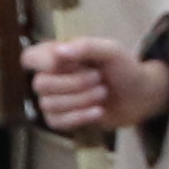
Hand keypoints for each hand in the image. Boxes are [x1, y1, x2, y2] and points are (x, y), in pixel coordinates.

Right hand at [26, 39, 167, 140]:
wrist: (139, 96)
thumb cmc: (123, 68)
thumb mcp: (111, 50)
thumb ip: (86, 46)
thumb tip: (58, 51)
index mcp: (57, 55)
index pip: (29, 57)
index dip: (43, 62)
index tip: (64, 62)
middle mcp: (50, 76)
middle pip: (40, 84)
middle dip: (73, 83)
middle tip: (99, 79)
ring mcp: (53, 99)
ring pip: (48, 104)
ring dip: (81, 100)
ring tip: (103, 93)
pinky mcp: (61, 119)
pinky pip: (56, 122)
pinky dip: (80, 117)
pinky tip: (98, 111)